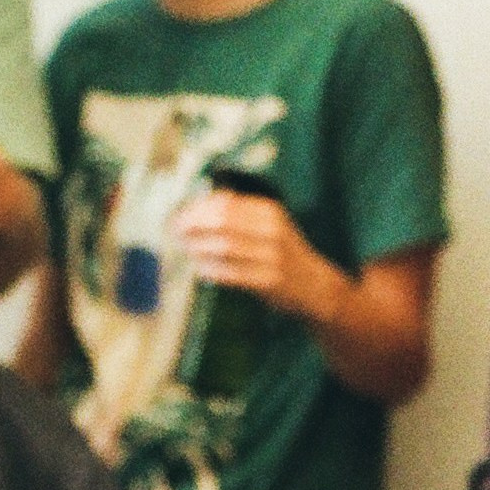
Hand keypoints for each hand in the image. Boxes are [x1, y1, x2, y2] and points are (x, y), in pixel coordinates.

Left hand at [170, 189, 339, 322]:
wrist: (316, 286)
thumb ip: (239, 216)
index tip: (177, 214)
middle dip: (192, 225)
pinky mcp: (269, 281)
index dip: (196, 208)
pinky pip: (231, 273)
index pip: (225, 203)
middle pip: (222, 221)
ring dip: (198, 248)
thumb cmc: (283, 254)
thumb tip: (196, 210)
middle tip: (174, 231)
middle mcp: (272, 230)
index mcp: (269, 211)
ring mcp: (272, 256)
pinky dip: (210, 270)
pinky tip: (199, 269)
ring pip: (224, 247)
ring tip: (184, 249)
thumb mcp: (269, 226)